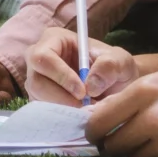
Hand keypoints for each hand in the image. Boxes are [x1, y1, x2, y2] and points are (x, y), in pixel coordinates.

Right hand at [20, 23, 141, 105]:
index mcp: (54, 39)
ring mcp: (37, 80)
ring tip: (86, 109)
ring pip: (38, 98)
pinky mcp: (39, 99)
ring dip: (62, 108)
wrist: (116, 86)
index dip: (60, 76)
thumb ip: (110, 65)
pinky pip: (42, 111)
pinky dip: (61, 116)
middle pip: (36, 81)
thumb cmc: (115, 67)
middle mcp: (39, 59)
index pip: (44, 57)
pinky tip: (79, 115)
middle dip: (61, 98)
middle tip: (85, 107)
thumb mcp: (121, 61)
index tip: (83, 92)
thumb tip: (90, 85)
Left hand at [83, 66, 157, 156]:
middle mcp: (153, 117)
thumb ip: (135, 96)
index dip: (92, 131)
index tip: (95, 135)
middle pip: (113, 145)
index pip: (99, 120)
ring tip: (148, 145)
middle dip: (110, 148)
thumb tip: (103, 113)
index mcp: (145, 91)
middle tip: (116, 145)